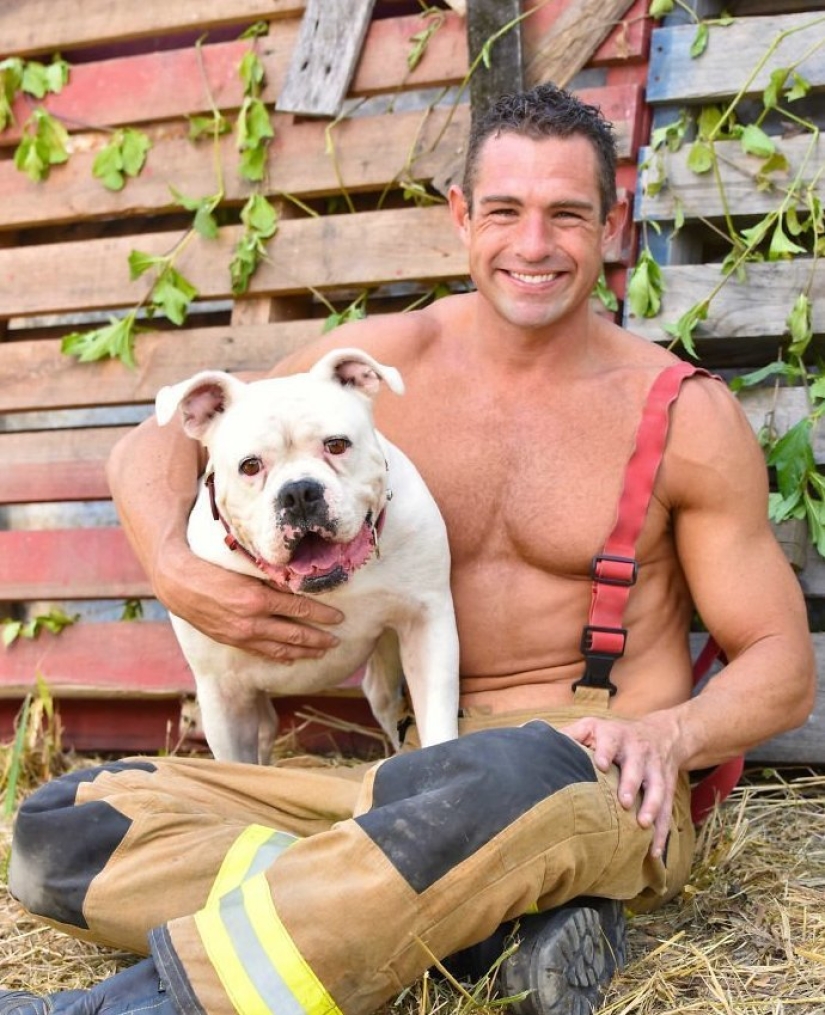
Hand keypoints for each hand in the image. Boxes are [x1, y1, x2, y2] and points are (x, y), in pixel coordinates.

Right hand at [153, 541, 342, 662]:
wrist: (179, 584)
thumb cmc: (213, 568)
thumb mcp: (245, 568)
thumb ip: (272, 577)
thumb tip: (299, 582)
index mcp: (257, 599)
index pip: (299, 608)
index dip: (321, 614)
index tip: (339, 617)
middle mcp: (251, 621)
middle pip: (294, 634)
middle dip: (319, 639)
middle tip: (337, 641)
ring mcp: (241, 635)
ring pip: (280, 649)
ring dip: (304, 652)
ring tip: (321, 653)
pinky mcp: (232, 641)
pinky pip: (261, 652)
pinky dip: (279, 656)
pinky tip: (291, 658)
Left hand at [559, 714, 681, 857]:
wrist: (662, 734)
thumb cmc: (615, 735)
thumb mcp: (593, 728)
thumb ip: (570, 736)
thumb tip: (532, 740)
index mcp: (616, 736)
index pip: (611, 740)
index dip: (607, 751)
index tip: (602, 764)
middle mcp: (638, 751)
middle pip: (637, 766)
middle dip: (631, 783)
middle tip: (624, 802)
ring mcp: (655, 770)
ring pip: (657, 788)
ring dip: (652, 807)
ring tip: (643, 825)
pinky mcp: (666, 788)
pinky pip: (667, 810)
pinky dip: (662, 831)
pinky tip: (654, 851)